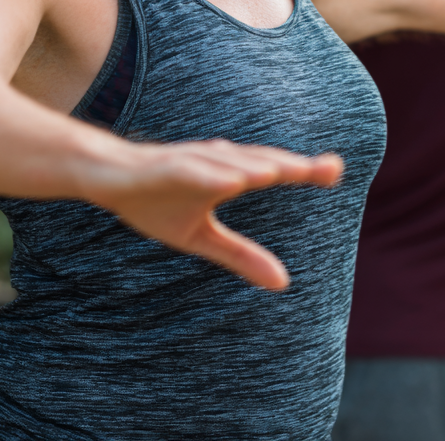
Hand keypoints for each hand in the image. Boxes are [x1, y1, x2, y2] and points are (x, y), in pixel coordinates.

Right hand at [90, 139, 342, 289]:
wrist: (106, 176)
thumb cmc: (155, 200)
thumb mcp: (200, 237)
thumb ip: (241, 255)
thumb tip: (284, 284)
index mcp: (229, 175)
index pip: (273, 170)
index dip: (305, 170)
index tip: (337, 172)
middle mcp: (217, 162)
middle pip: (262, 162)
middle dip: (296, 165)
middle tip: (332, 168)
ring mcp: (193, 162)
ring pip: (233, 162)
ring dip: (261, 165)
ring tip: (289, 172)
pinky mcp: (166, 167)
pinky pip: (194, 170)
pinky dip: (216, 173)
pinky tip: (236, 180)